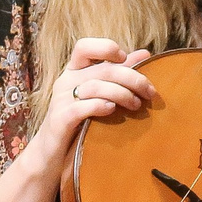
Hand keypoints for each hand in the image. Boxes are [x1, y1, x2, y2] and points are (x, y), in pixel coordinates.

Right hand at [21, 39, 156, 170]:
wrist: (52, 154)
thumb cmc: (80, 121)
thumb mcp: (99, 94)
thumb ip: (119, 72)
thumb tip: (145, 54)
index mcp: (74, 71)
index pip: (84, 46)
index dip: (106, 47)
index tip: (125, 59)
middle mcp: (66, 81)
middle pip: (102, 70)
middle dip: (132, 78)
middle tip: (149, 92)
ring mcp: (61, 100)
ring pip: (95, 87)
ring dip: (122, 94)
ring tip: (136, 105)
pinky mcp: (60, 120)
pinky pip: (81, 108)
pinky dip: (100, 106)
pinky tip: (112, 110)